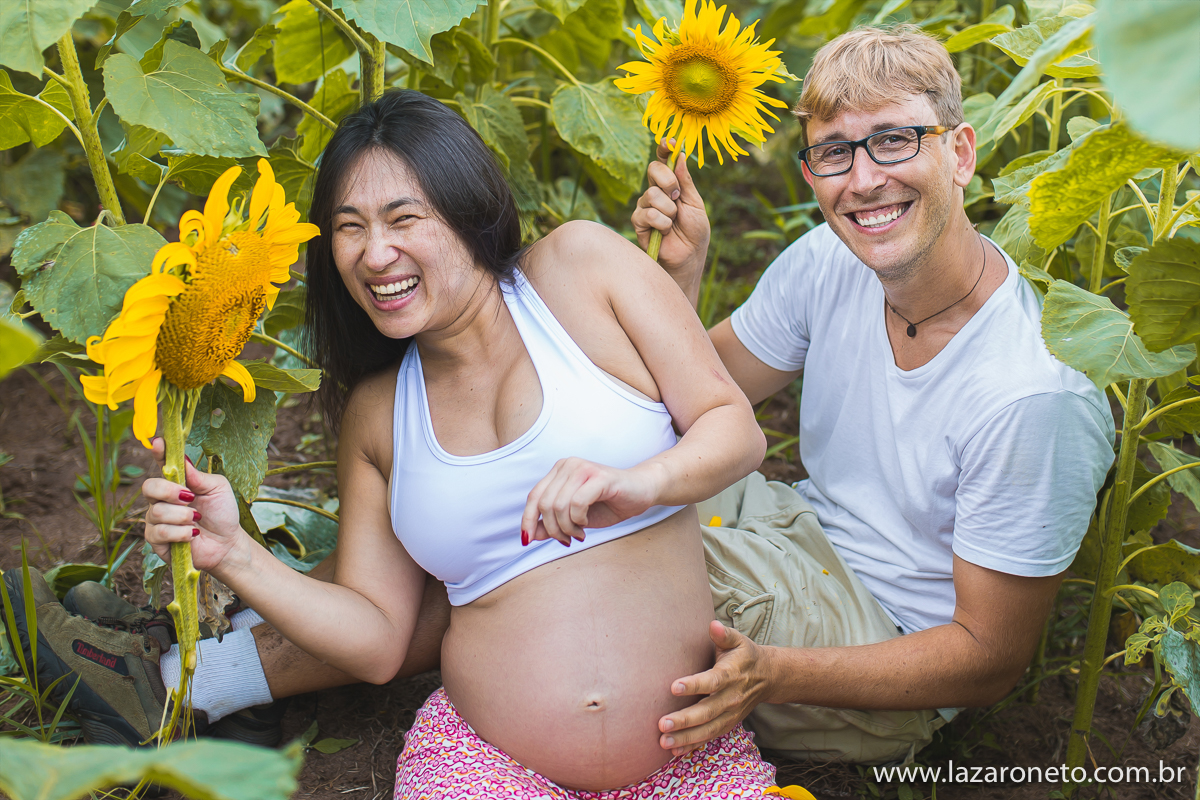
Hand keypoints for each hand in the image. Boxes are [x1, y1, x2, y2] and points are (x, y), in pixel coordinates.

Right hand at [141, 438, 244, 572]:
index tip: (159, 444)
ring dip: (182, 516)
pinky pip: (159, 532)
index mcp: (176, 483)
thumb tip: (182, 460)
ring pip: (157, 512)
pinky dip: (180, 532)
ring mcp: (157, 519)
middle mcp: (162, 499)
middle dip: (169, 491)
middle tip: (189, 498)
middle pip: (149, 487)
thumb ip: (199, 476)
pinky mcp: (156, 540)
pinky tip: (192, 533)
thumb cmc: (222, 513)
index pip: (162, 464)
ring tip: (197, 519)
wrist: (227, 543)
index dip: (158, 453)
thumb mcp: (217, 489)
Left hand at [520, 458, 662, 545]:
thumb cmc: (609, 504)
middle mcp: (568, 465)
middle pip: (545, 504)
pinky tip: (586, 523)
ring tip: (579, 533)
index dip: (527, 520)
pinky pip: (576, 503)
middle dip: (553, 529)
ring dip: (567, 527)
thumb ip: (552, 524)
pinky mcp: (598, 477)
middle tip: (568, 539)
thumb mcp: (575, 519)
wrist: (642, 492)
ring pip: (559, 506)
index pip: (534, 497)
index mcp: (559, 471)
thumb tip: (530, 535)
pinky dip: (578, 519)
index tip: (527, 541)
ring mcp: (583, 468)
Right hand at [631, 139, 710, 278]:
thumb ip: (686, 181)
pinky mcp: (638, 222)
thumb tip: (680, 155)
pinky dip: (661, 223)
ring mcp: (645, 206)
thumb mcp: (695, 203)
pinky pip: (647, 213)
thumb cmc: (695, 232)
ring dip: (668, 210)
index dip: (664, 148)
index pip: (663, 160)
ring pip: (652, 194)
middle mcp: (655, 191)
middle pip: (653, 169)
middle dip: (669, 181)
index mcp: (671, 184)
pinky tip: (664, 231)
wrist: (689, 257)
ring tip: (673, 222)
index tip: (670, 141)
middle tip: (677, 197)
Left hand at [657, 620, 771, 755]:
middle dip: (684, 720)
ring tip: (664, 741)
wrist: (768, 677)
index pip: (712, 682)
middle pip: (707, 711)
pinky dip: (693, 745)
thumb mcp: (738, 641)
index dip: (694, 684)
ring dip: (685, 738)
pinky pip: (710, 737)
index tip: (674, 686)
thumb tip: (713, 625)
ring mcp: (730, 714)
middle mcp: (731, 698)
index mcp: (731, 675)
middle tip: (662, 724)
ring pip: (707, 729)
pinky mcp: (728, 724)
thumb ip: (724, 635)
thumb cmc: (745, 656)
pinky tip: (674, 751)